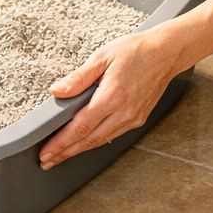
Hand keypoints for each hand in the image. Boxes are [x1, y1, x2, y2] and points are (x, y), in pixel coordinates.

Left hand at [38, 29, 179, 169]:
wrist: (166, 53)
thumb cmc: (135, 50)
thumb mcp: (102, 57)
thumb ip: (79, 78)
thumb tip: (57, 91)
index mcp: (112, 96)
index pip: (80, 127)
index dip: (61, 143)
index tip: (46, 152)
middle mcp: (124, 112)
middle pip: (88, 140)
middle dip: (65, 153)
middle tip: (47, 162)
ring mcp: (133, 118)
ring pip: (101, 141)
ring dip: (79, 150)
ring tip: (61, 156)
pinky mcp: (138, 119)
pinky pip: (113, 135)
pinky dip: (96, 141)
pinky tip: (85, 142)